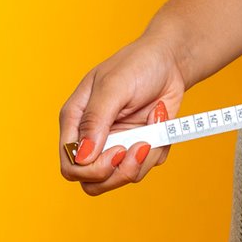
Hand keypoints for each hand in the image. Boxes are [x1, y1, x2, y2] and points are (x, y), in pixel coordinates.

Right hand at [58, 31, 186, 195]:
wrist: (171, 61)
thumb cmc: (138, 65)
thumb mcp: (114, 86)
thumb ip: (95, 120)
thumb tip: (82, 156)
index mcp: (76, 121)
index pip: (70, 164)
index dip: (92, 169)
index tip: (119, 151)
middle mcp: (93, 137)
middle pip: (93, 181)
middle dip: (119, 171)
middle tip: (141, 146)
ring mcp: (117, 143)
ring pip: (121, 177)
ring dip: (143, 159)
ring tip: (155, 126)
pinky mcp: (139, 146)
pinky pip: (146, 165)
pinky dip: (158, 148)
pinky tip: (159, 120)